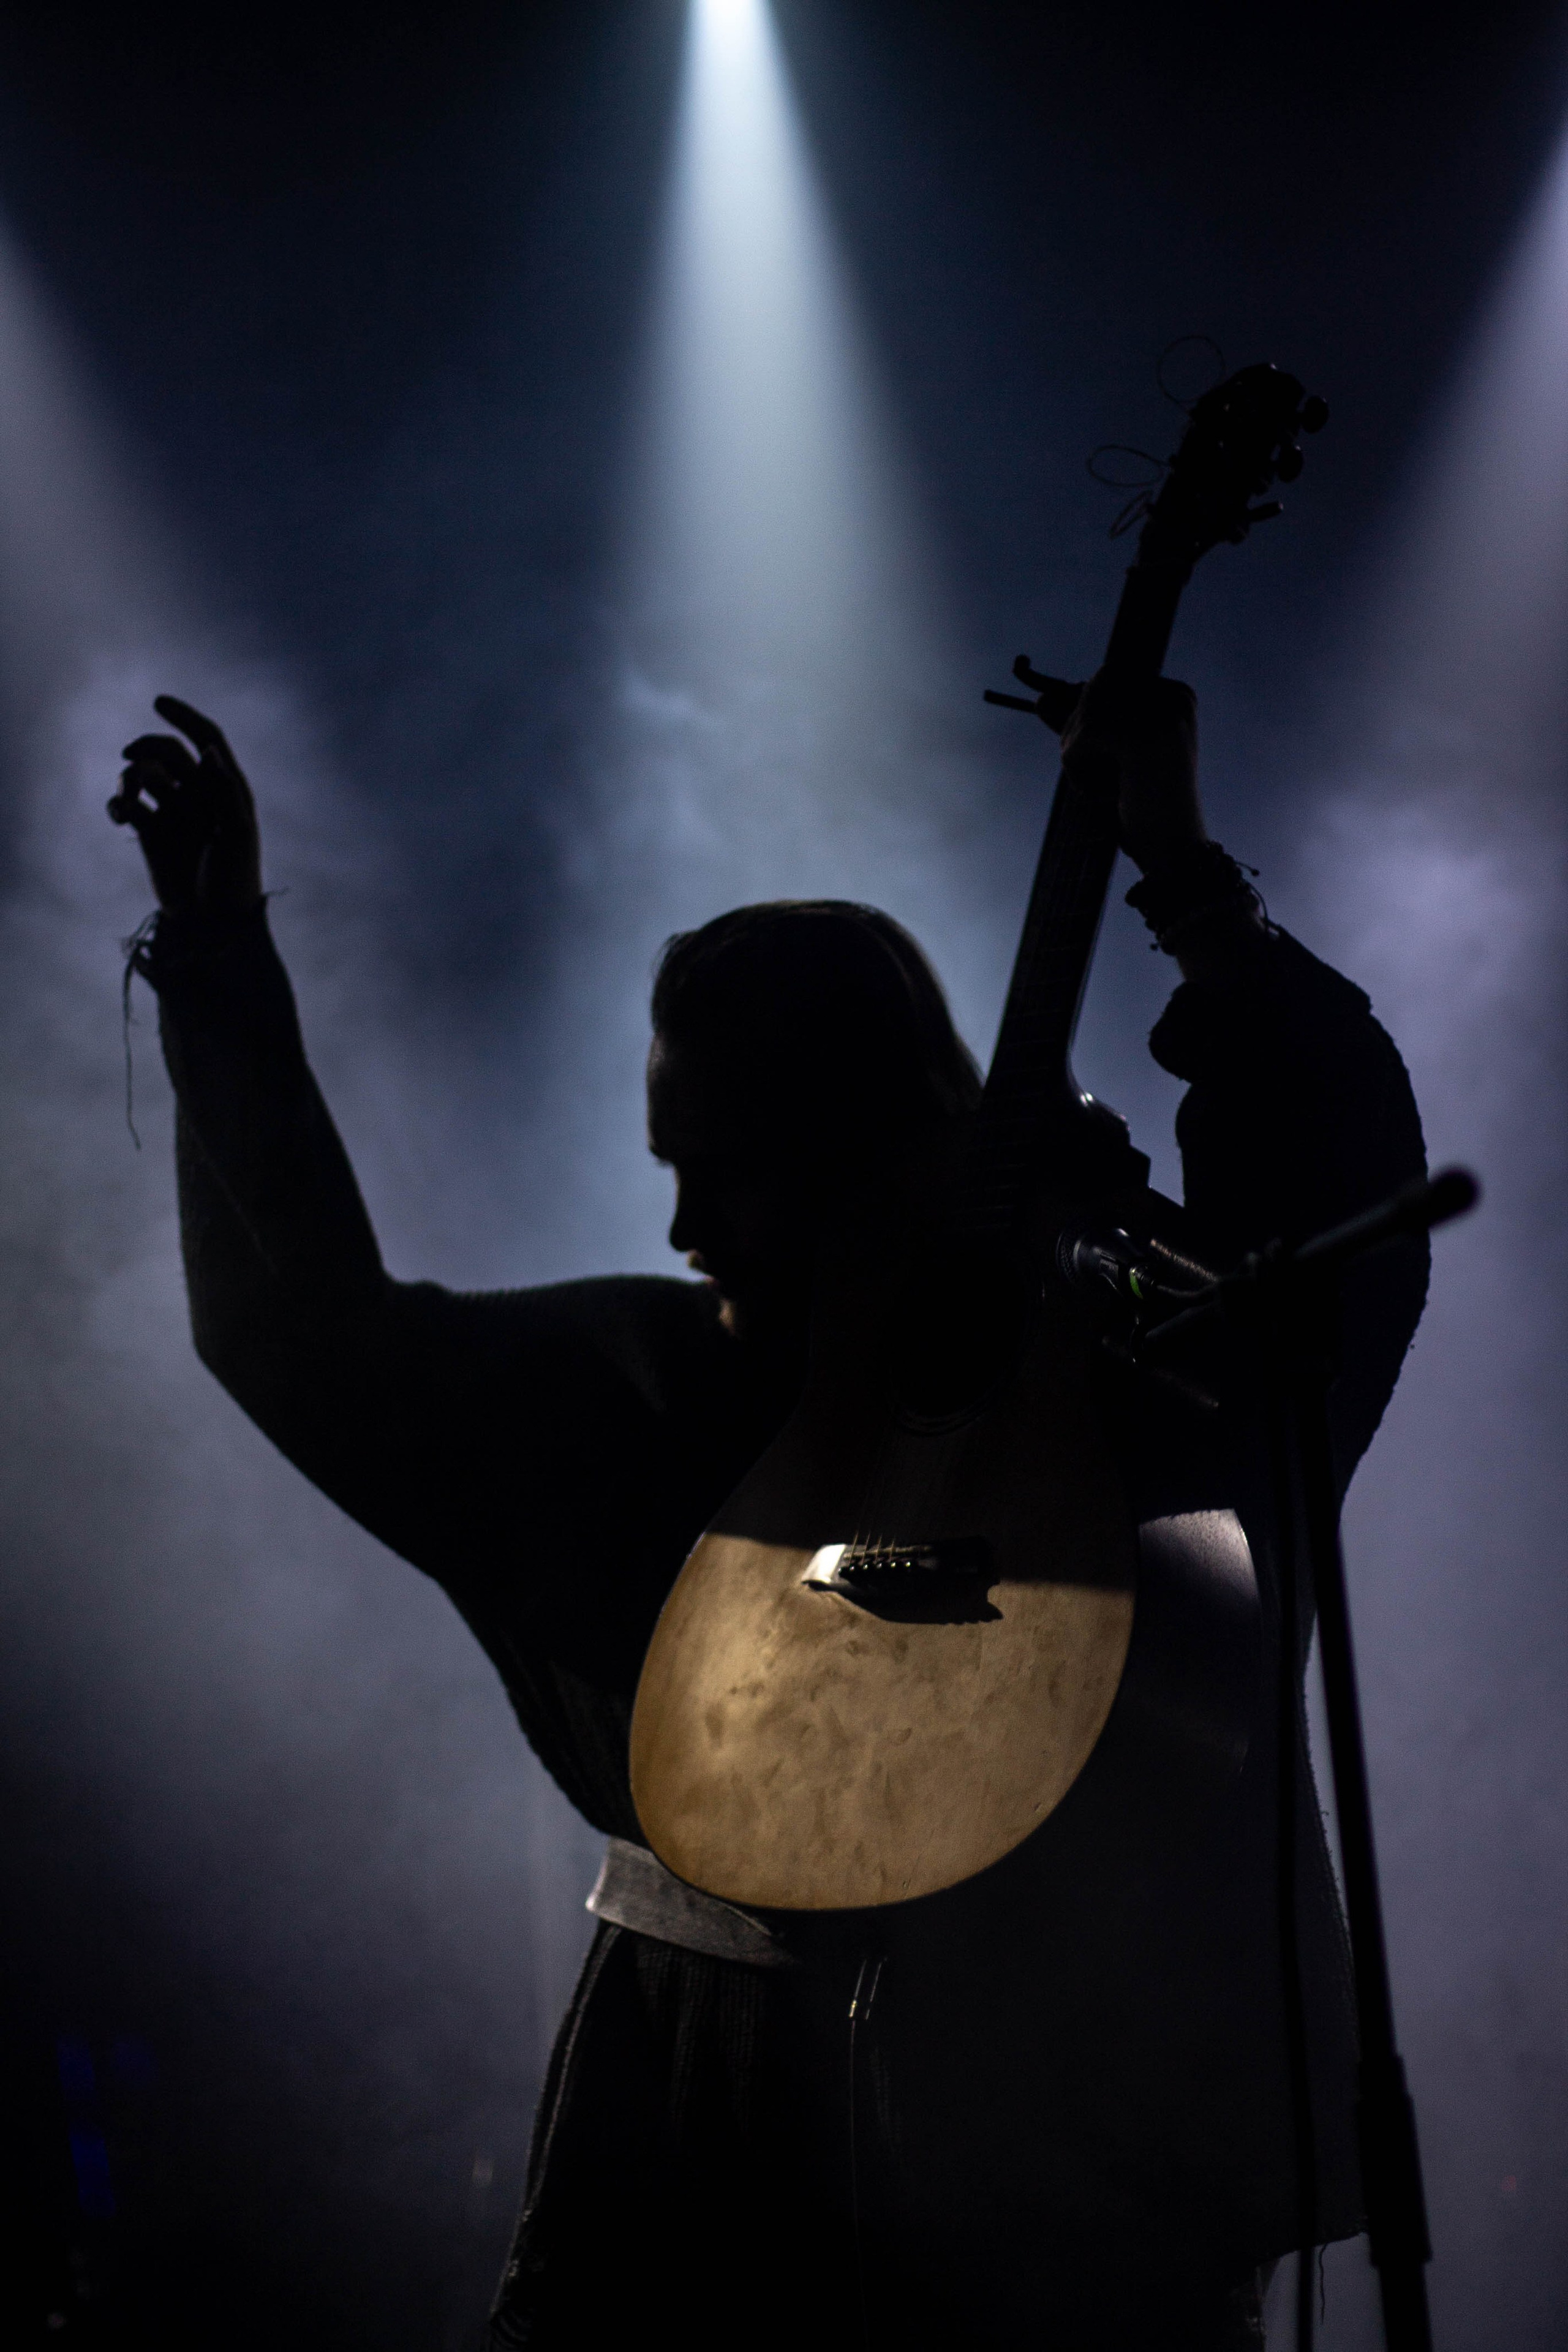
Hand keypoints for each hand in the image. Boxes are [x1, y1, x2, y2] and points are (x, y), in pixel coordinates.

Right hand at [108, 696, 262, 918]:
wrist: (211, 925)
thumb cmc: (234, 881)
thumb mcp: (236, 834)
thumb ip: (224, 790)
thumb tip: (209, 749)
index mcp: (226, 788)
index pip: (207, 738)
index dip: (185, 717)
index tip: (158, 701)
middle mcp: (199, 795)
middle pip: (166, 751)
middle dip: (147, 748)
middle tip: (131, 758)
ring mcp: (172, 812)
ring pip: (141, 773)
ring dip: (130, 778)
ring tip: (129, 803)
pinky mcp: (149, 832)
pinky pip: (125, 804)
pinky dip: (117, 803)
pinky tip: (119, 816)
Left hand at [1059, 672, 1205, 872]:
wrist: (1175, 853)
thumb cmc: (1145, 805)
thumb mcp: (1109, 757)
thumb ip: (1080, 725)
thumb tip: (1039, 700)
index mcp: (1177, 696)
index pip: (1106, 679)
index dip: (1090, 720)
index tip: (1113, 760)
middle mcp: (1174, 699)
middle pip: (1092, 690)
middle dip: (1080, 734)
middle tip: (1100, 775)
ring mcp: (1160, 717)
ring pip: (1083, 714)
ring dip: (1077, 754)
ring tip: (1104, 787)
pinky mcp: (1138, 740)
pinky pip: (1078, 739)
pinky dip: (1075, 770)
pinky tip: (1099, 795)